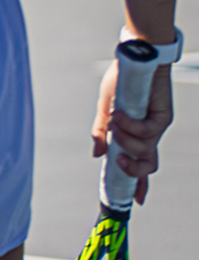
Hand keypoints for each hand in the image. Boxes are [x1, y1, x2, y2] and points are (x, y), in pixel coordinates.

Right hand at [91, 61, 175, 202]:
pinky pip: (146, 131)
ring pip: (146, 150)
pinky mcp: (162, 116)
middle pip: (148, 165)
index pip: (140, 164)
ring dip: (126, 141)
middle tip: (117, 160)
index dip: (138, 184)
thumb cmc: (120, 81)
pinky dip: (130, 126)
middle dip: (132, 169)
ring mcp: (157, 126)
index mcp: (137, 135)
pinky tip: (120, 114)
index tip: (135, 201)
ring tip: (114, 122)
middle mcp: (150, 134)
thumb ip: (100, 133)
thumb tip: (96, 155)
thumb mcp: (105, 110)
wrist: (135, 58)